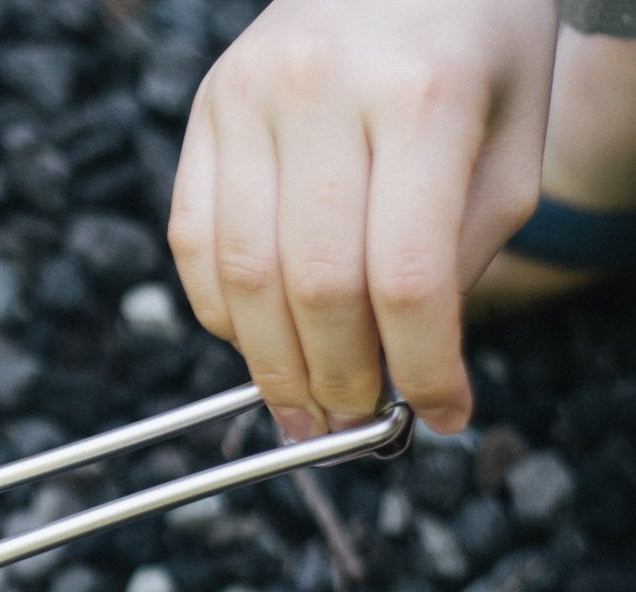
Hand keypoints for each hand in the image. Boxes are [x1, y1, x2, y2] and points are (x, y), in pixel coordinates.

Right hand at [168, 0, 556, 438]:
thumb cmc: (474, 56)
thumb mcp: (509, 146)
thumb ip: (459, 255)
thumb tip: (401, 371)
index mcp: (423, 95)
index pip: (407, 276)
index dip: (420, 366)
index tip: (438, 415)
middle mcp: (322, 91)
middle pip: (313, 284)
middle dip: (338, 376)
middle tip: (354, 425)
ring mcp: (247, 98)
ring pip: (240, 274)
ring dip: (271, 362)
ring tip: (304, 405)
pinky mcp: (204, 111)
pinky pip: (192, 241)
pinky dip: (221, 311)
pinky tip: (259, 340)